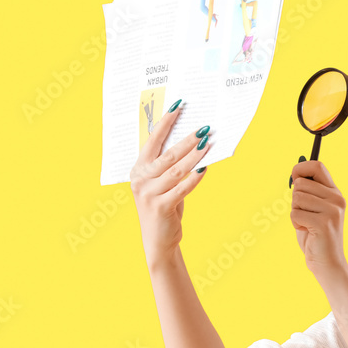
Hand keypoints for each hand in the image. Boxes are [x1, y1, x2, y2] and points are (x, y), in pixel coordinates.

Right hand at [129, 102, 210, 264]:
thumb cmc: (164, 207)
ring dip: (195, 155)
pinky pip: (182, 187)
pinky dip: (195, 177)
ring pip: (177, 169)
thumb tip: (194, 142)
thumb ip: (169, 165)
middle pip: (168, 154)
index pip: (152, 140)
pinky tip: (205, 168)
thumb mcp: (161, 184)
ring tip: (209, 143)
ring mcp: (149, 194)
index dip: (166, 122)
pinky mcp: (161, 206)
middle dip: (188, 139)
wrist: (158, 241)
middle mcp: (140, 179)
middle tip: (204, 128)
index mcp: (138, 169)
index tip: (179, 106)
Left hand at [290, 160, 347, 279]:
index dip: (300, 168)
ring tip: (307, 224)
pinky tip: (307, 232)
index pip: (317, 165)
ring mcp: (332, 210)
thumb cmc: (315, 236)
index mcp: (335, 193)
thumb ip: (307, 192)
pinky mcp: (323, 222)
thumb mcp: (312, 209)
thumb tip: (295, 171)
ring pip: (296, 199)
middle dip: (295, 200)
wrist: (328, 263)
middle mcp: (336, 198)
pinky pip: (295, 214)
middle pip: (301, 184)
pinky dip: (295, 224)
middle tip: (305, 215)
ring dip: (295, 213)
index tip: (294, 179)